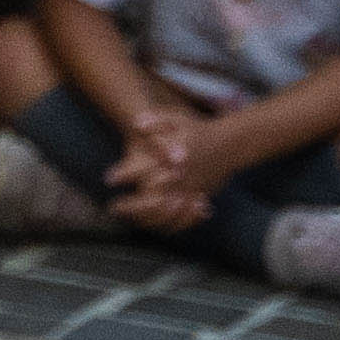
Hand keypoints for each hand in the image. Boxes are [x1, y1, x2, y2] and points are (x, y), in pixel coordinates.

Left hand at [102, 105, 226, 228]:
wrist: (230, 144)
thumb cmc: (198, 129)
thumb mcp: (177, 117)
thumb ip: (156, 119)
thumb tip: (135, 125)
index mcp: (173, 154)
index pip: (144, 167)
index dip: (124, 174)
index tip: (108, 179)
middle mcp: (182, 173)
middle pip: (153, 194)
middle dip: (132, 203)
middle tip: (113, 207)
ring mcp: (193, 187)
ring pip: (167, 210)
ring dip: (147, 216)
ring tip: (130, 217)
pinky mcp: (200, 195)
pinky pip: (184, 215)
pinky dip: (168, 221)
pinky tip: (154, 220)